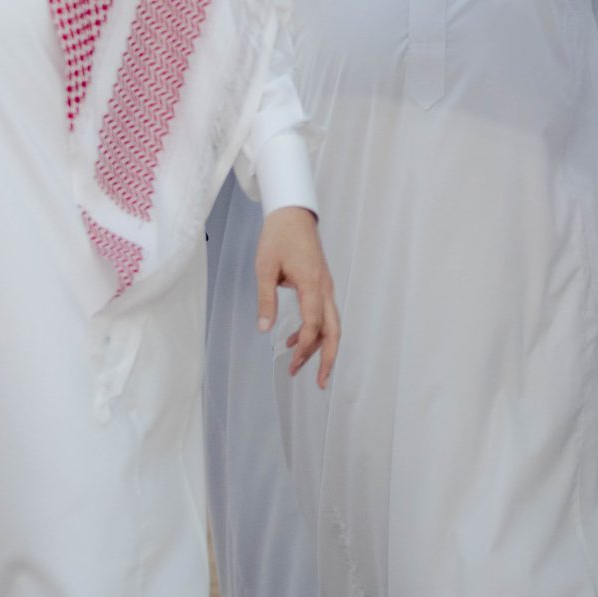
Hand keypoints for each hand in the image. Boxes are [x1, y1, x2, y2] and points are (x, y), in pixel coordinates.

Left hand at [255, 206, 339, 387]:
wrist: (293, 213)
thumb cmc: (278, 237)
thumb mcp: (265, 267)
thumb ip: (266, 299)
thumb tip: (264, 330)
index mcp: (312, 283)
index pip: (314, 324)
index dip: (306, 346)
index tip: (291, 361)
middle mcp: (324, 288)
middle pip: (334, 330)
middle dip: (327, 358)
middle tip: (320, 383)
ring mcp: (325, 286)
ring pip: (331, 324)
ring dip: (320, 348)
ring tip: (301, 369)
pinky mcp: (321, 284)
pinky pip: (323, 314)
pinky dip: (314, 331)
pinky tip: (293, 342)